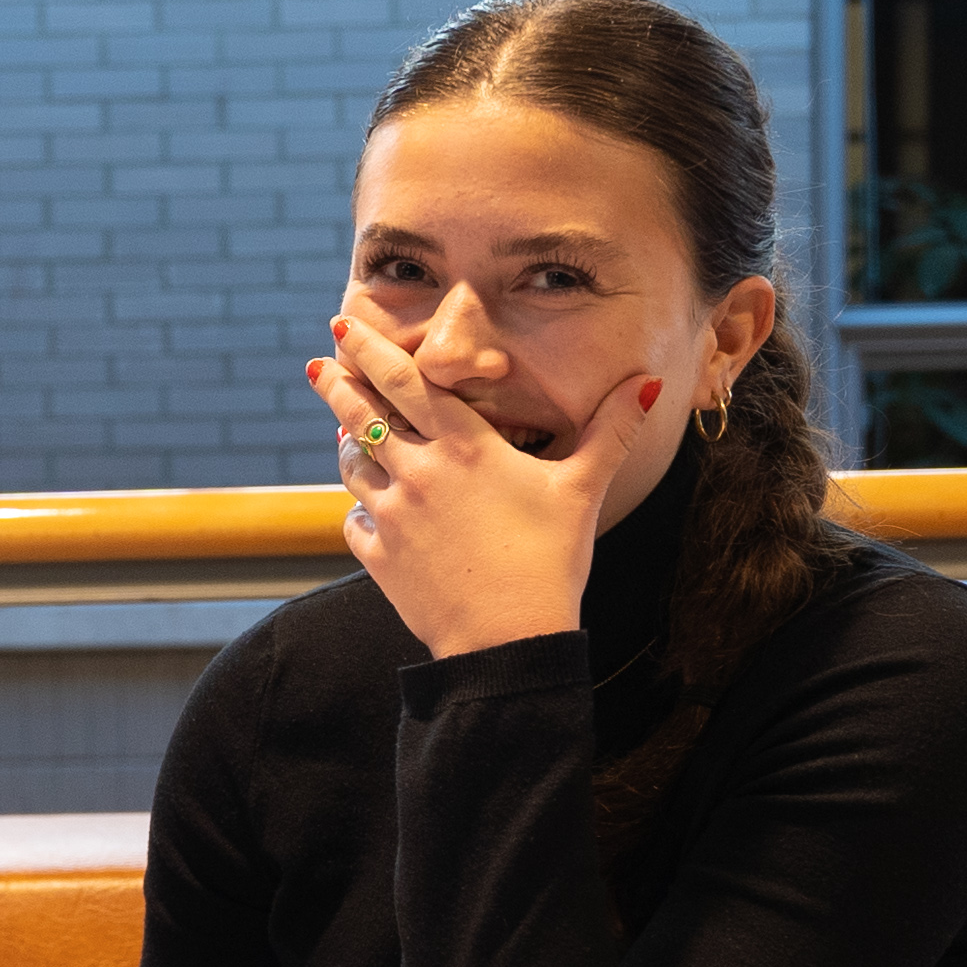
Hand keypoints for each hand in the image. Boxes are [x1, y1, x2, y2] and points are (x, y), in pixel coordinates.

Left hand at [310, 310, 675, 660]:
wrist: (509, 641)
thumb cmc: (550, 561)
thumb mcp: (582, 490)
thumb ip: (611, 431)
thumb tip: (648, 381)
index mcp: (464, 446)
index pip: (406, 382)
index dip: (372, 350)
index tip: (345, 326)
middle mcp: (419, 472)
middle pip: (363, 414)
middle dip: (338, 385)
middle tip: (319, 365)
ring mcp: (393, 516)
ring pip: (352, 466)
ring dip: (348, 446)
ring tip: (347, 434)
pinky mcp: (379, 558)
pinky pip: (354, 522)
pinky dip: (359, 511)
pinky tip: (369, 510)